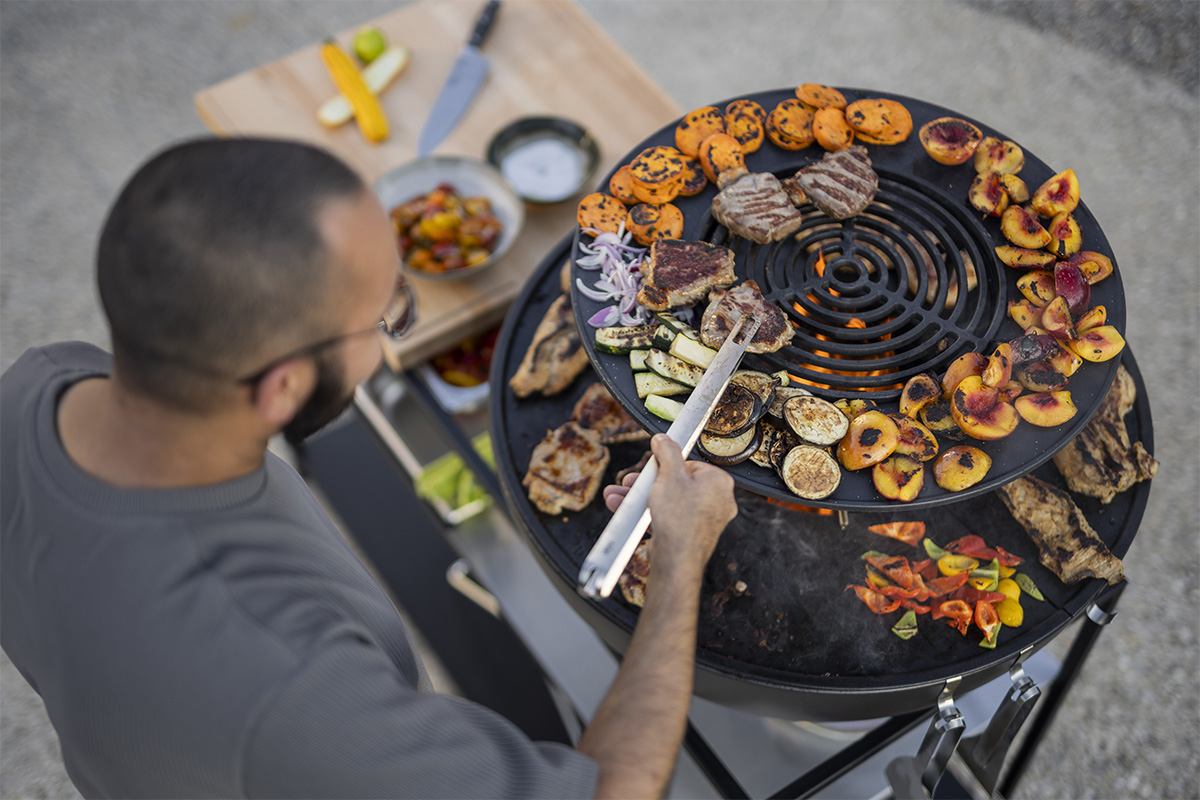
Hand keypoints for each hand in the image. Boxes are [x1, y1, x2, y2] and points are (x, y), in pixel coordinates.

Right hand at [608, 435, 736, 573]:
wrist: (676, 560)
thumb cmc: (679, 519)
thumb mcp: (669, 474)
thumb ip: (667, 452)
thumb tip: (663, 438)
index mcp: (719, 482)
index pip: (690, 465)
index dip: (666, 466)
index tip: (651, 468)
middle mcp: (717, 501)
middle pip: (677, 483)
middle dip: (647, 483)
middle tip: (629, 482)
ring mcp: (704, 520)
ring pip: (668, 501)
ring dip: (640, 498)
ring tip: (617, 497)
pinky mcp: (690, 535)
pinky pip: (667, 518)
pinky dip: (647, 514)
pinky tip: (626, 511)